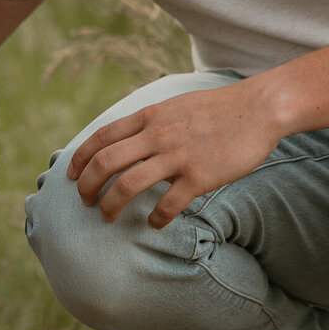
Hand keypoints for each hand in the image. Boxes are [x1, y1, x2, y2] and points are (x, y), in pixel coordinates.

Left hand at [65, 79, 283, 228]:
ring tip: (108, 217)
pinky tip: (153, 224)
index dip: (80, 157)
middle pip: (105, 162)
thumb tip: (129, 139)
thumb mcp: (174, 105)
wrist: (258, 108)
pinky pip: (167, 204)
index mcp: (149, 116)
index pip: (102, 136)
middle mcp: (157, 135)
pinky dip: (154, 219)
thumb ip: (151, 121)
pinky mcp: (199, 176)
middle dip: (87, 185)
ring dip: (111, 205)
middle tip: (84, 201)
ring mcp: (177, 156)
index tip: (71, 174)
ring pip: (128, 185)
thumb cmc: (218, 109)